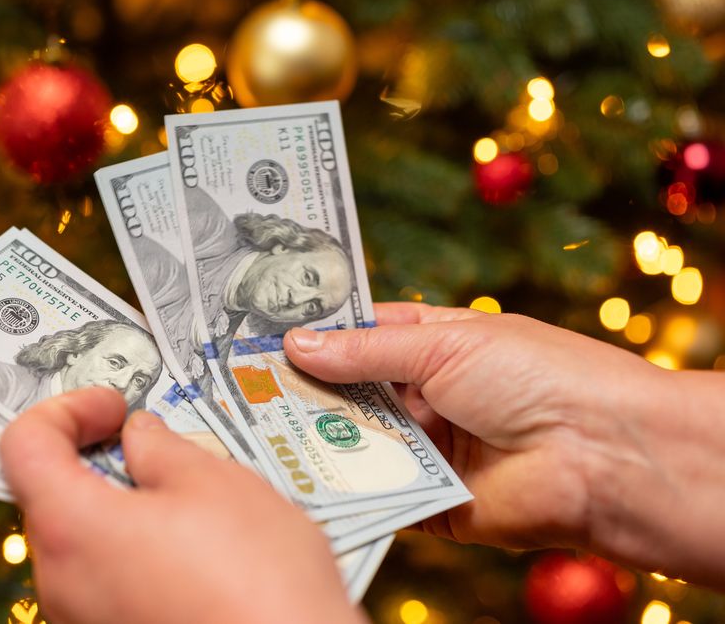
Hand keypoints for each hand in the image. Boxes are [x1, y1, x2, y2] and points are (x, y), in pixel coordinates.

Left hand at [0, 387, 363, 623]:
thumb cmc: (259, 583)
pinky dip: (134, 556)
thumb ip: (161, 448)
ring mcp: (81, 621)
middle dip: (94, 461)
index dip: (65, 411)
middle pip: (49, 497)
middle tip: (151, 446)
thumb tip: (139, 436)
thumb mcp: (216, 483)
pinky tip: (193, 554)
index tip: (113, 408)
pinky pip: (105, 585)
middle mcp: (61, 582)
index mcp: (71, 527)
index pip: (23, 445)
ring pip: (81, 544)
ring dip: (119, 511)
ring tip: (189, 504)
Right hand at [284, 302, 724, 586]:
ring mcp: (423, 449)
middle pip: (346, 391)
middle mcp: (425, 396)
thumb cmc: (538, 376)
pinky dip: (336, 486)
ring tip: (245, 426)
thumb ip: (365, 351)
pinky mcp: (424, 502)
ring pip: (351, 441)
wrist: (601, 457)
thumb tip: (295, 344)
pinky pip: (370, 492)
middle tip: (235, 385)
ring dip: (309, 435)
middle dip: (299, 388)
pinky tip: (287, 474)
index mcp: (434, 344)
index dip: (311, 336)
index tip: (254, 335)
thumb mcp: (444, 343)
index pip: (358, 335)